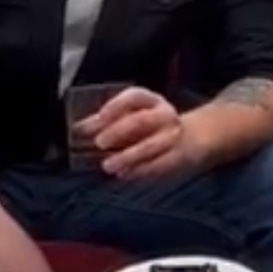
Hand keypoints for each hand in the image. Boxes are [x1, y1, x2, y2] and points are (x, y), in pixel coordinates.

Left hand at [76, 86, 198, 179]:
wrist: (192, 137)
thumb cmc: (151, 125)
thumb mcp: (133, 115)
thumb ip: (107, 120)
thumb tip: (80, 128)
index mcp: (151, 101)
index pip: (134, 97)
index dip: (116, 106)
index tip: (99, 117)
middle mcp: (164, 115)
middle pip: (142, 120)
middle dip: (118, 131)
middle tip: (99, 142)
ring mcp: (173, 136)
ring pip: (151, 146)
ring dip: (127, 157)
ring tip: (108, 165)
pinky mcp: (178, 156)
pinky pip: (159, 165)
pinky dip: (139, 171)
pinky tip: (124, 174)